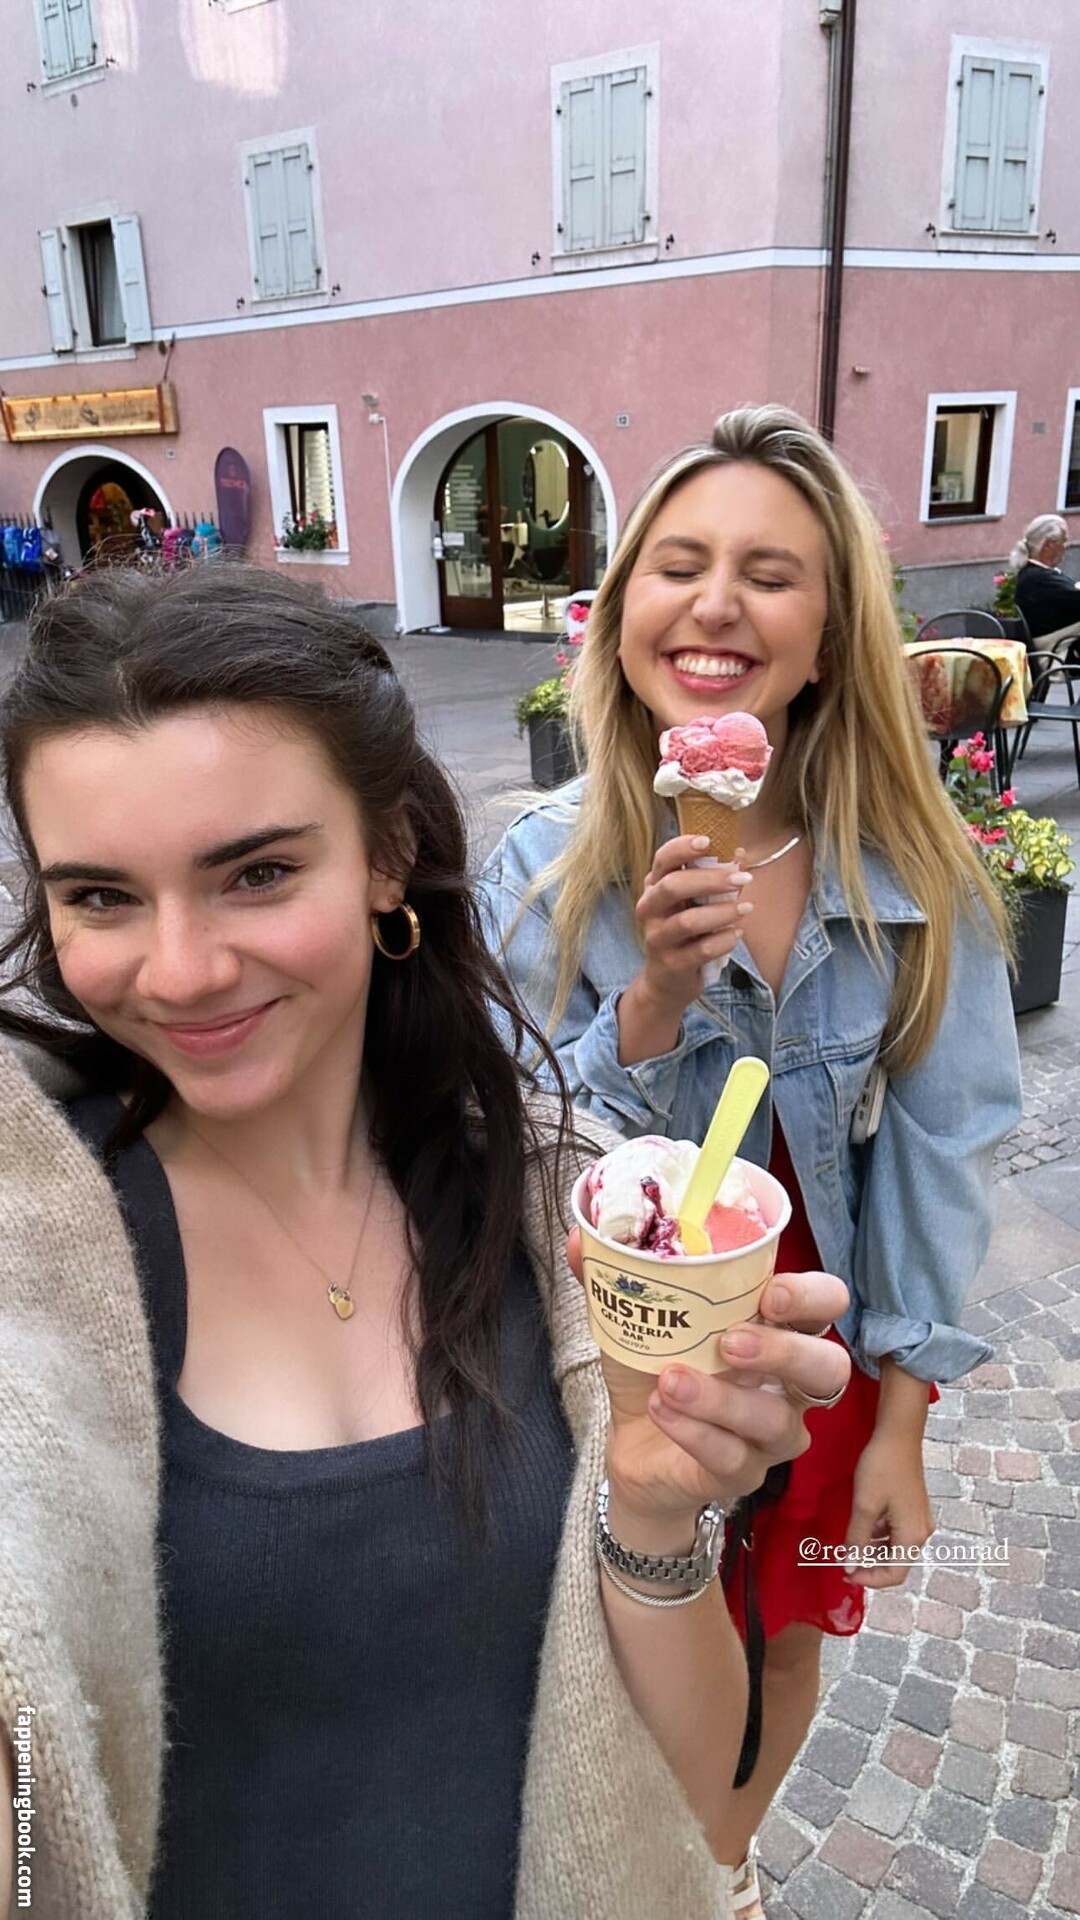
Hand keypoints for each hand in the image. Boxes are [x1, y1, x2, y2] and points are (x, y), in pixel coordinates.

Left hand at [567, 1236, 849, 1543]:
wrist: (633, 1445)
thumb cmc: (655, 1368)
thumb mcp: (635, 1317)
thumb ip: (617, 1275)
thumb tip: (581, 1237)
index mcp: (775, 1328)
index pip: (827, 1304)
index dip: (812, 1297)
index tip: (769, 1293)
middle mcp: (788, 1383)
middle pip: (828, 1368)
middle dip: (785, 1351)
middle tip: (730, 1342)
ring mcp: (771, 1435)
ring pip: (778, 1422)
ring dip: (722, 1399)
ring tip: (670, 1379)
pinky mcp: (742, 1475)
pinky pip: (733, 1459)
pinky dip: (694, 1432)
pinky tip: (661, 1411)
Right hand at [633, 833, 752, 1016]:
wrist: (666, 980)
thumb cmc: (684, 933)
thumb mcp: (694, 903)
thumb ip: (715, 880)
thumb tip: (740, 854)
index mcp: (655, 887)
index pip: (662, 860)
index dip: (682, 847)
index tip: (708, 840)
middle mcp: (650, 909)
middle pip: (673, 886)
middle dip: (711, 880)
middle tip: (742, 878)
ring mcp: (658, 938)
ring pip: (688, 921)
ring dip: (722, 912)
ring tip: (746, 908)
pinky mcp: (672, 964)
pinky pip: (701, 950)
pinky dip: (724, 940)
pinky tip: (736, 934)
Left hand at [844, 1428, 934, 1587]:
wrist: (898, 1436)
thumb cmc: (881, 1469)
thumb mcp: (864, 1505)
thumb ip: (857, 1539)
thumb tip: (850, 1567)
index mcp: (912, 1536)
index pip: (894, 1575)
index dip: (869, 1579)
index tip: (845, 1573)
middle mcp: (921, 1533)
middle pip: (896, 1564)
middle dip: (870, 1566)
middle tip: (843, 1562)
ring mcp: (919, 1521)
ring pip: (895, 1549)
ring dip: (872, 1551)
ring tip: (850, 1544)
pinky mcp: (914, 1510)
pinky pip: (896, 1533)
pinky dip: (878, 1536)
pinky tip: (863, 1526)